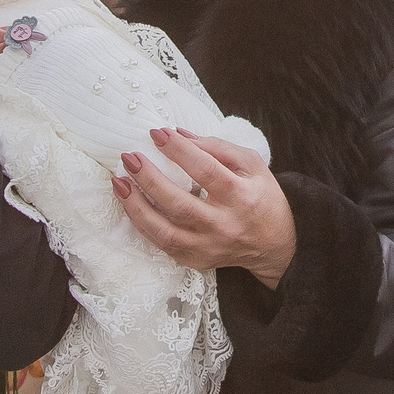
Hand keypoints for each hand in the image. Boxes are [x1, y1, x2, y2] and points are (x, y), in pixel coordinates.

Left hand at [114, 128, 296, 289]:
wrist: (274, 244)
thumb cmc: (260, 196)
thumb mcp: (251, 164)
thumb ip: (217, 147)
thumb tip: (178, 134)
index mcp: (242, 196)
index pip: (206, 170)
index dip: (179, 150)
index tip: (156, 133)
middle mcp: (224, 225)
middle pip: (179, 203)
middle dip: (149, 179)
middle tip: (129, 157)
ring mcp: (208, 247)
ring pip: (164, 231)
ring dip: (136, 206)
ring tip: (119, 183)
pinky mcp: (196, 260)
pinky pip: (162, 244)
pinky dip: (143, 224)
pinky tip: (130, 204)